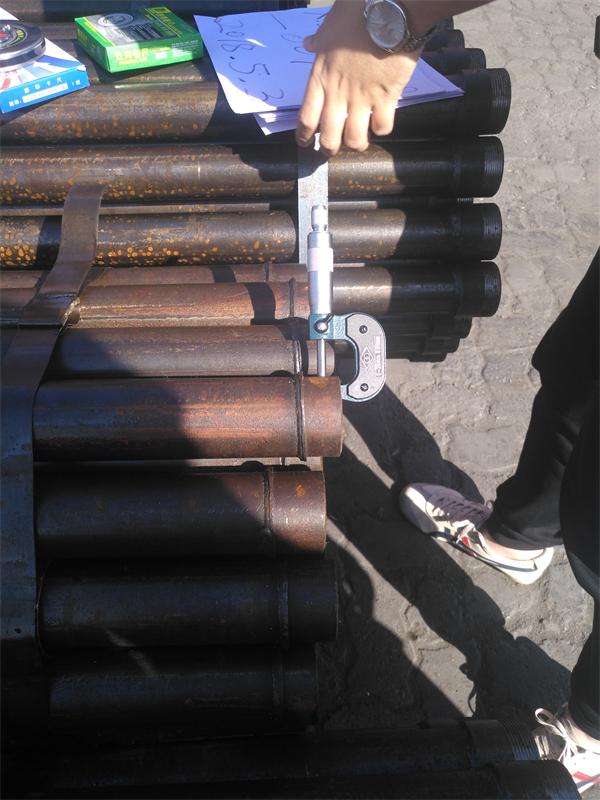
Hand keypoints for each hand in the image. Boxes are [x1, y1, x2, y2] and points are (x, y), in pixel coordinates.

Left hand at [296, 0, 420, 155]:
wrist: (391, 10)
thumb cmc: (358, 12)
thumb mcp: (330, 25)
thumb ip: (319, 40)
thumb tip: (308, 43)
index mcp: (322, 78)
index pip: (306, 118)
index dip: (304, 137)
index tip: (306, 143)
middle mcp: (339, 94)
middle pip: (329, 137)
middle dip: (329, 149)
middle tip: (333, 148)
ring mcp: (363, 98)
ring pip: (355, 139)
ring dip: (356, 144)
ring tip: (360, 141)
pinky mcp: (387, 97)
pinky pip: (382, 127)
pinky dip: (382, 129)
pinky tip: (382, 123)